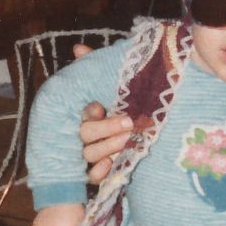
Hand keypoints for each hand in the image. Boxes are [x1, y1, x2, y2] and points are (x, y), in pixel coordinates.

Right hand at [71, 44, 130, 183]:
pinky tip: (111, 164)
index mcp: (88, 114)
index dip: (90, 112)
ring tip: (129, 139)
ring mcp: (93, 154)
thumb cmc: (123, 108)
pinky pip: (93, 177)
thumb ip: (94, 67)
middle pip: (85, 134)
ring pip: (90, 153)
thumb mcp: (113, 87)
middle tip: (128, 122)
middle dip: (104, 128)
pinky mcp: (101, 173)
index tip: (99, 107)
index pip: (82, 114)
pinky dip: (100, 172)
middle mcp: (87, 135)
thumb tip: (78, 48)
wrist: (147, 134)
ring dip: (108, 146)